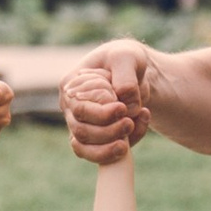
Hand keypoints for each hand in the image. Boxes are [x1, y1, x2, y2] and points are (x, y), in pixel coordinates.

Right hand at [62, 43, 155, 160]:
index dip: (101, 115)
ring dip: (111, 146)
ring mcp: (81, 125)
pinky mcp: (96, 140)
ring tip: (132, 129)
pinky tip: (140, 125)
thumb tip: (124, 103)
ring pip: (87, 149)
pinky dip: (122, 147)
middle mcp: (71, 108)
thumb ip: (124, 76)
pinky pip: (102, 154)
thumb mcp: (126, 56)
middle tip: (130, 122)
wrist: (137, 73)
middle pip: (81, 132)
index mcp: (71, 87)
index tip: (123, 108)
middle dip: (108, 132)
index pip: (79, 109)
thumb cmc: (126, 59)